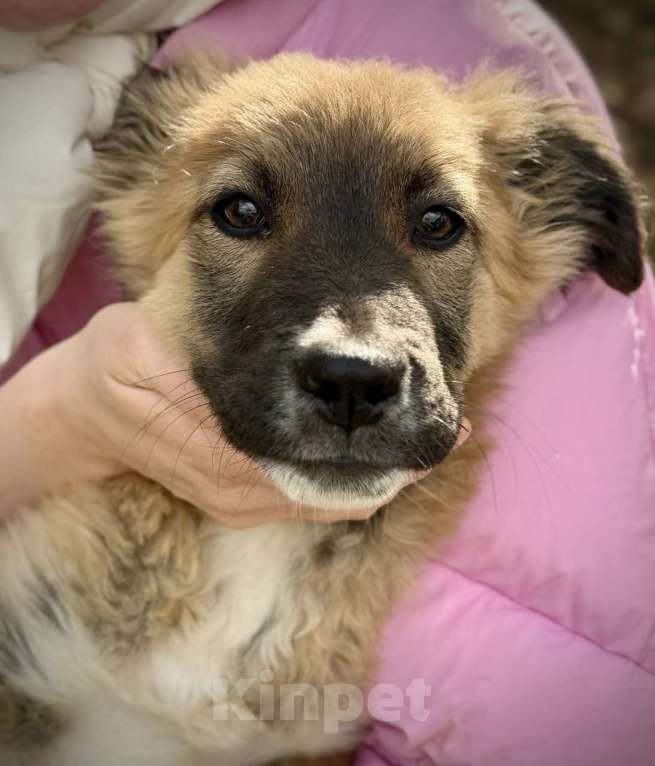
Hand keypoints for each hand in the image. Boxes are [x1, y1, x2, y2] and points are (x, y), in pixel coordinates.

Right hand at [0, 303, 426, 524]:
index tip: (433, 435)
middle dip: (396, 467)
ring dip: (380, 473)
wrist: (87, 411)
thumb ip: (202, 352)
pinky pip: (312, 495)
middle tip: (450, 431)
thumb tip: (280, 349)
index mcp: (223, 455)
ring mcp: (242, 501)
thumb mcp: (142, 341)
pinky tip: (382, 450)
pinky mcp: (242, 498)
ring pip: (329, 499)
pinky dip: (353, 476)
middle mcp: (240, 492)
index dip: (383, 459)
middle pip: (337, 494)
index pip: (320, 472)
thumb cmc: (119, 365)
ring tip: (429, 438)